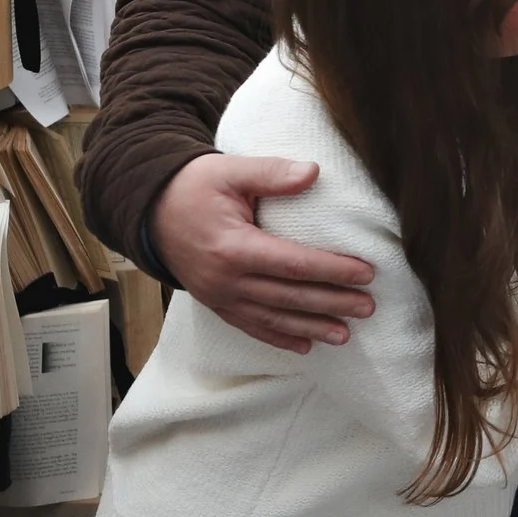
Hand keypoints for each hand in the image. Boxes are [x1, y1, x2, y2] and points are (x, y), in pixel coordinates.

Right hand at [152, 154, 375, 352]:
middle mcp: (226, 279)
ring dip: (311, 328)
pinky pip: (250, 326)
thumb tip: (312, 172)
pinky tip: (304, 346)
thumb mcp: (230, 170)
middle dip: (332, 303)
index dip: (332, 270)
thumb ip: (271, 173)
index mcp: (233, 247)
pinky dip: (278, 338)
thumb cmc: (193, 187)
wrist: (149, 210)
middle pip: (288, 296)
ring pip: (272, 318)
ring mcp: (218, 296)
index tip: (366, 273)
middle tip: (368, 307)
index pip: (293, 264)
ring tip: (345, 335)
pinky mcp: (215, 303)